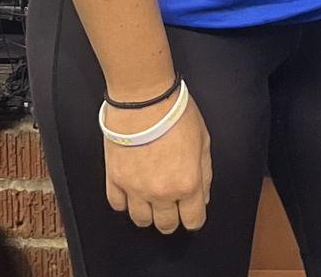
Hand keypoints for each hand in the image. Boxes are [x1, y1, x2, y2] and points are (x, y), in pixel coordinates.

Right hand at [102, 90, 210, 233]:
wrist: (143, 96)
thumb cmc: (174, 111)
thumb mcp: (203, 140)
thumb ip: (205, 173)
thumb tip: (202, 195)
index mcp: (187, 183)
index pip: (193, 221)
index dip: (193, 217)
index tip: (190, 211)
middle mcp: (161, 192)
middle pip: (166, 225)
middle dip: (171, 216)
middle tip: (170, 202)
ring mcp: (136, 187)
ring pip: (141, 220)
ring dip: (148, 212)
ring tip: (150, 196)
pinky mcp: (115, 178)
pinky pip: (117, 204)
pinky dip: (124, 201)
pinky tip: (131, 189)